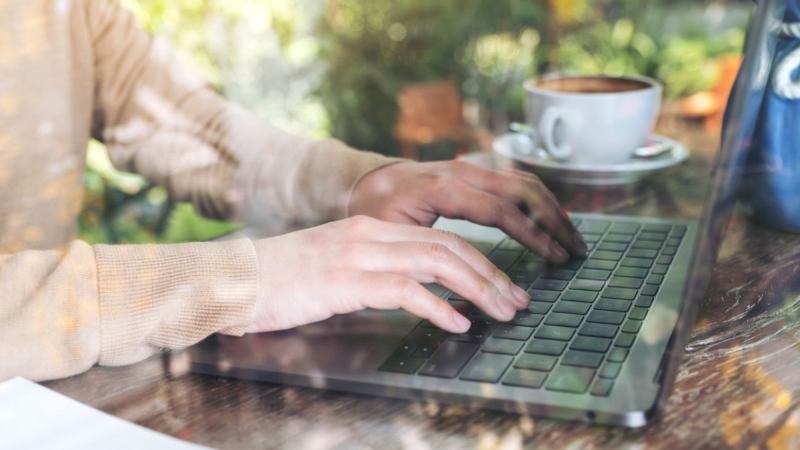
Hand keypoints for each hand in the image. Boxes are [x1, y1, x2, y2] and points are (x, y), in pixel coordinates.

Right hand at [249, 215, 529, 333]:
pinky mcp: (347, 280)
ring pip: (437, 263)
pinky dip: (439, 308)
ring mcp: (360, 255)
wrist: (234, 279)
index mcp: (371, 229)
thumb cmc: (282, 280)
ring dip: (478, 289)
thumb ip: (373, 271)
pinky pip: (406, 291)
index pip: (439, 238)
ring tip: (503, 312)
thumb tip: (413, 291)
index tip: (503, 284)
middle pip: (449, 247)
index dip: (480, 260)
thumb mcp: (334, 266)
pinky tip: (458, 324)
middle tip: (518, 301)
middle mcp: (371, 235)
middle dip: (491, 274)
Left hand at [349, 160, 586, 261]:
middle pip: (524, 191)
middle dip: (555, 222)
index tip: (555, 258)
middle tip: (576, 252)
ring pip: (525, 182)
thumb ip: (424, 254)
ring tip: (573, 240)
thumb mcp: (391, 234)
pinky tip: (553, 222)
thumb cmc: (376, 211)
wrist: (366, 180)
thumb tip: (459, 286)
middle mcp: (463, 171)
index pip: (501, 211)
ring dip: (553, 210)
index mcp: (444, 187)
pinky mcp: (476, 171)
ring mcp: (472, 167)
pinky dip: (540, 201)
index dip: (533, 235)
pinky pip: (516, 181)